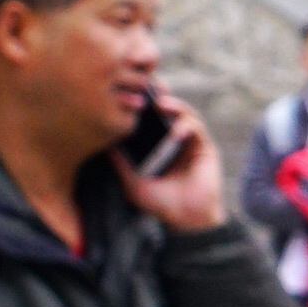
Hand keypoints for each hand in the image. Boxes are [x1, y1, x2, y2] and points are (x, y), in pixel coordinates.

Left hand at [124, 95, 228, 233]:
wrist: (186, 221)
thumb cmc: (160, 205)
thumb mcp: (132, 182)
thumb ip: (120, 163)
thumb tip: (102, 144)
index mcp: (156, 147)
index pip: (149, 118)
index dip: (143, 103)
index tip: (130, 92)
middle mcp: (173, 141)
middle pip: (167, 110)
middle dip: (159, 96)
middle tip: (149, 85)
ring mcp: (190, 143)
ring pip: (184, 114)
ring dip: (174, 106)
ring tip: (162, 104)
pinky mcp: (205, 148)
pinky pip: (196, 128)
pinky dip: (186, 125)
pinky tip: (176, 132)